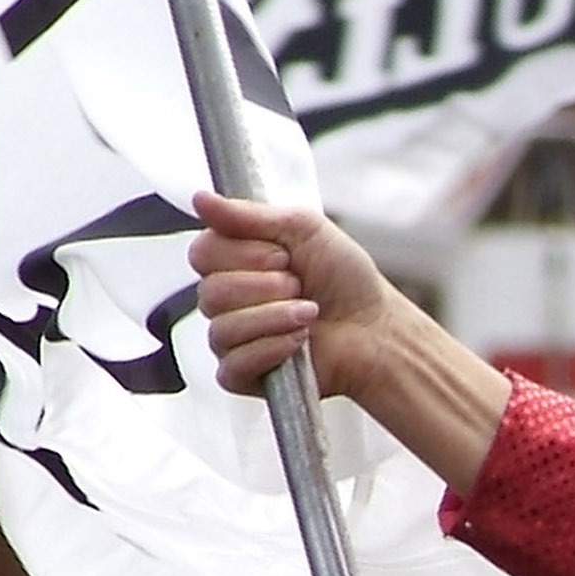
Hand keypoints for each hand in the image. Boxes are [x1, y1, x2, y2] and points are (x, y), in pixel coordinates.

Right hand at [186, 191, 509, 488]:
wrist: (374, 327)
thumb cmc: (343, 278)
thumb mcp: (302, 228)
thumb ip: (248, 215)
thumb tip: (200, 198)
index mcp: (234, 261)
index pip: (202, 253)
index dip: (242, 254)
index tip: (282, 256)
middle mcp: (227, 300)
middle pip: (208, 293)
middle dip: (263, 287)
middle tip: (299, 285)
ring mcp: (232, 340)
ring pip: (221, 330)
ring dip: (273, 317)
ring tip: (309, 313)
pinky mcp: (242, 376)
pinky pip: (232, 366)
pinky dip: (271, 349)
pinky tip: (299, 341)